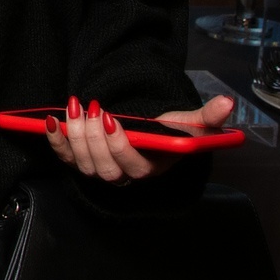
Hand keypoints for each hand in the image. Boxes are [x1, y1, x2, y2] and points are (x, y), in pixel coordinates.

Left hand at [45, 94, 233, 183]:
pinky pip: (64, 158)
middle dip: (92, 139)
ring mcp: (101, 170)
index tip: (110, 119)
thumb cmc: (168, 132)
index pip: (132, 166)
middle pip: (104, 169)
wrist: (146, 136)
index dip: (117, 146)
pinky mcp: (81, 161)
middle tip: (90, 109)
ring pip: (83, 164)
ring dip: (74, 136)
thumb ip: (209, 116)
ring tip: (74, 107)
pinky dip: (55, 140)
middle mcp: (124, 175)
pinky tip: (51, 121)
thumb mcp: (189, 123)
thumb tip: (228, 103)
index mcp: (150, 167)